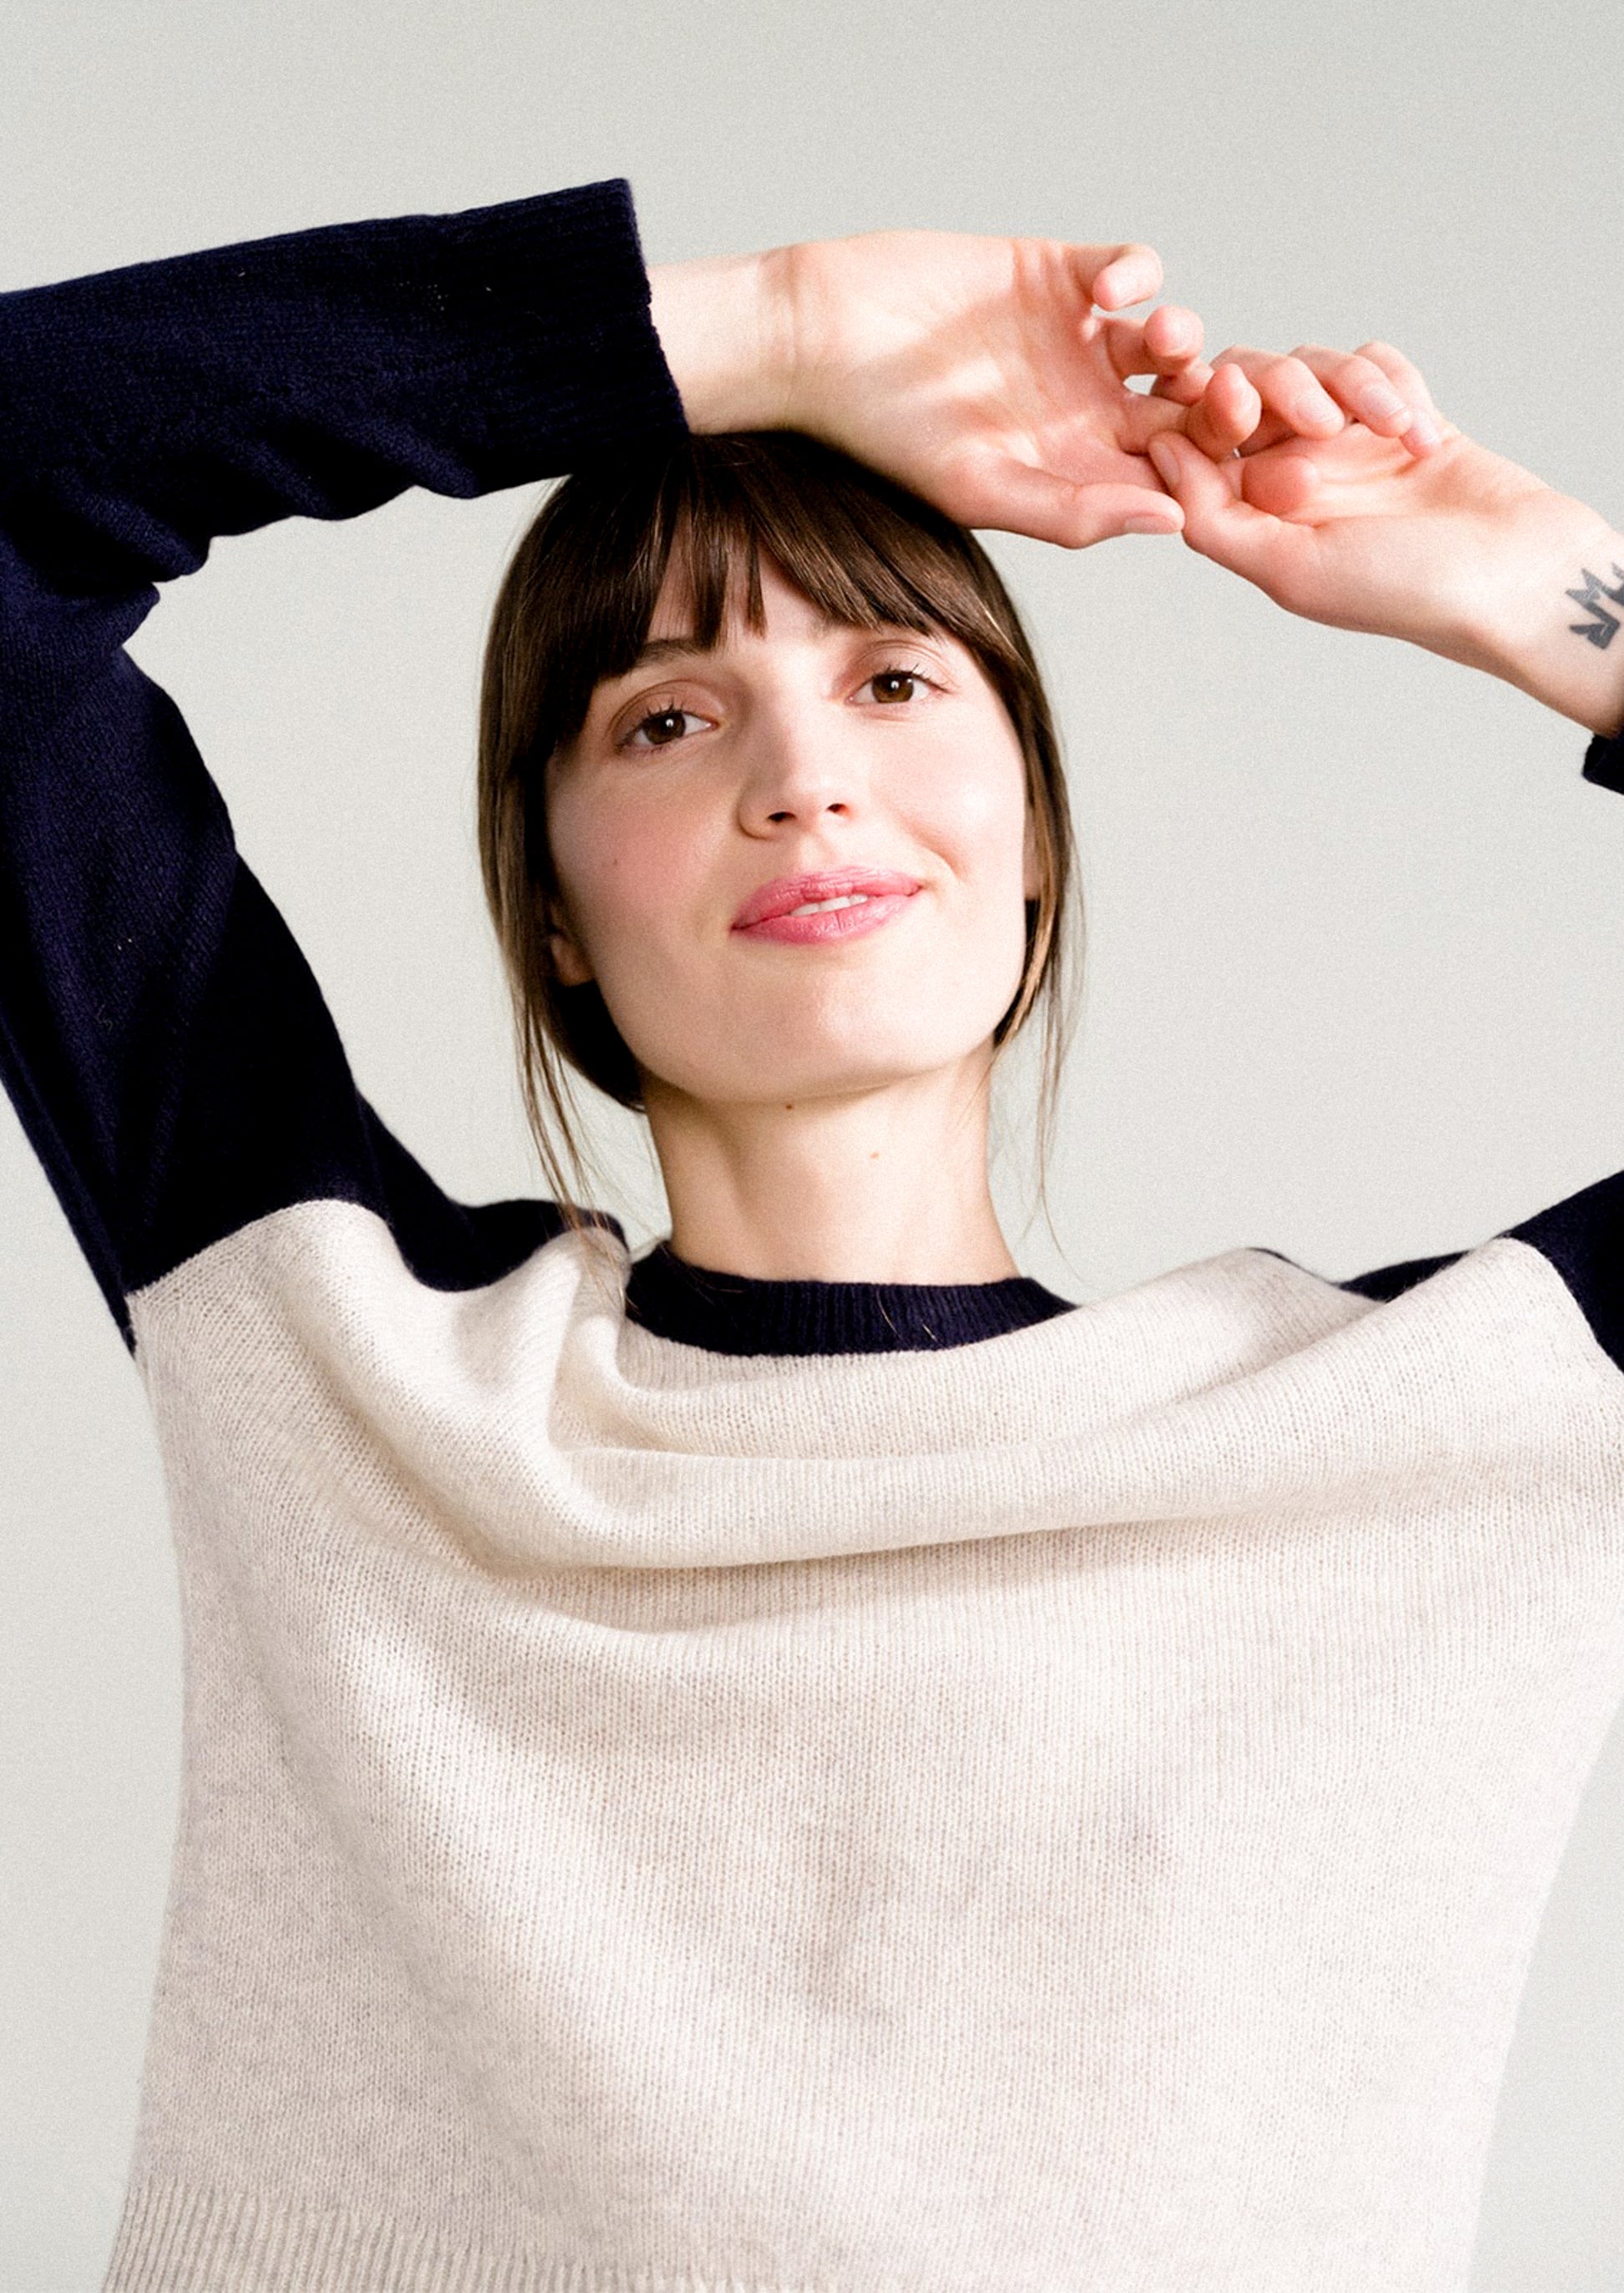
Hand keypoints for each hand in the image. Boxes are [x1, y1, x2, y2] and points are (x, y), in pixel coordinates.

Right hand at [651, 233, 1237, 548]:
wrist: (821, 338)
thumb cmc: (884, 431)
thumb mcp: (979, 487)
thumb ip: (1075, 512)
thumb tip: (1174, 521)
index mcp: (1074, 470)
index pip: (1170, 476)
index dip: (1209, 469)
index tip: (1221, 459)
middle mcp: (1082, 410)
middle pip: (1187, 409)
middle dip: (1219, 402)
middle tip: (1222, 394)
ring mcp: (1073, 341)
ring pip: (1170, 340)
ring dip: (1183, 338)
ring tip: (1157, 343)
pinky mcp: (1054, 275)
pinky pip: (1129, 269)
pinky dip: (1137, 273)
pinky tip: (1109, 290)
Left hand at [1145, 341, 1623, 736]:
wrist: (1513, 574)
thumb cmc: (1401, 589)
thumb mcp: (1290, 569)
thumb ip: (1215, 518)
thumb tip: (1158, 458)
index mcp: (1250, 513)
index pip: (1195, 437)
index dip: (1202, 406)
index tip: (1226, 400)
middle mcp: (1287, 471)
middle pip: (1245, 382)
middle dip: (1278, 384)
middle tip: (1323, 418)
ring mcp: (1342, 440)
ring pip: (1309, 363)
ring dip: (1351, 388)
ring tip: (1399, 438)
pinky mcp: (1394, 412)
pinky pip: (1370, 360)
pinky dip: (1395, 386)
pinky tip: (1424, 436)